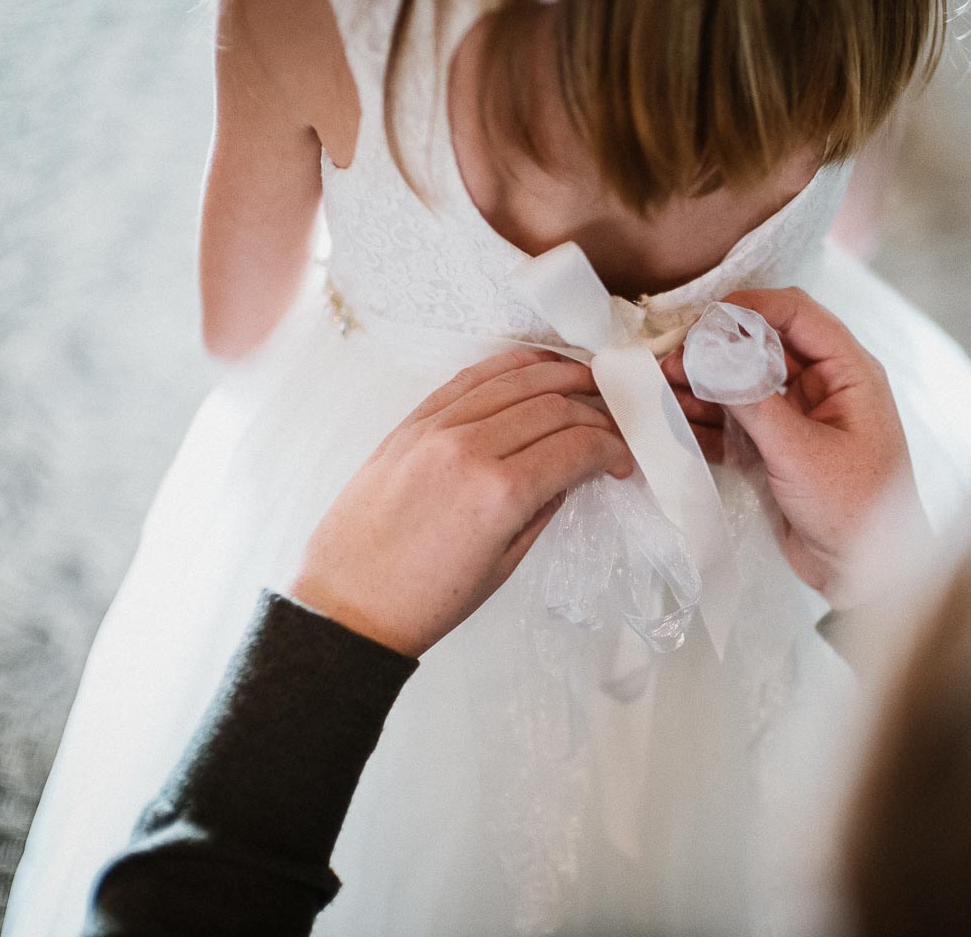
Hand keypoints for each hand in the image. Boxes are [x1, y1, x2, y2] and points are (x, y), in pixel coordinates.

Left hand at [291, 349, 634, 656]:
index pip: (577, 446)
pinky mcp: (411, 422)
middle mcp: (470, 448)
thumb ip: (544, 508)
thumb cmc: (427, 600)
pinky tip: (536, 367)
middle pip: (554, 405)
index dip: (612, 448)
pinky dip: (510, 366)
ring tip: (587, 385)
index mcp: (500, 494)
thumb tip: (572, 471)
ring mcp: (437, 429)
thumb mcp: (504, 564)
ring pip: (516, 379)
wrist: (348, 603)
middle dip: (594, 412)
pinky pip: (470, 377)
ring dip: (561, 375)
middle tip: (610, 427)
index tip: (621, 460)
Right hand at [664, 288, 921, 592]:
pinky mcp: (779, 451)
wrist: (867, 576)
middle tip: (671, 364)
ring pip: (744, 386)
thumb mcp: (800, 451)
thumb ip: (753, 400)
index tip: (701, 322)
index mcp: (848, 372)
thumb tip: (710, 354)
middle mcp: (825, 387)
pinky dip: (708, 423)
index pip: (797, 314)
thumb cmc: (855, 508)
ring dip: (704, 388)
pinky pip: (738, 423)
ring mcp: (799, 419)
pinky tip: (676, 424)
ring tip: (663, 394)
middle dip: (715, 351)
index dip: (748, 308)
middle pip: (763, 346)